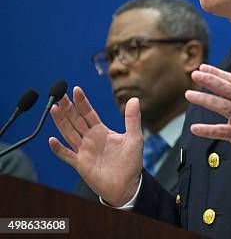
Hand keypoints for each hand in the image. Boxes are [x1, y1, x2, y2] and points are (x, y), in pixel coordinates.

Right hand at [48, 86, 142, 205]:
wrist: (127, 185)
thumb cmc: (131, 162)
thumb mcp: (134, 137)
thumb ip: (132, 119)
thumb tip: (134, 99)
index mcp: (101, 131)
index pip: (88, 113)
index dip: (82, 102)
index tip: (76, 89)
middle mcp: (90, 139)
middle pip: (75, 120)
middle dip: (67, 107)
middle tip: (59, 94)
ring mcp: (84, 151)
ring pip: (69, 133)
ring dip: (61, 121)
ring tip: (53, 108)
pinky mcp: (81, 164)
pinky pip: (67, 155)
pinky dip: (59, 149)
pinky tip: (52, 140)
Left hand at [187, 63, 230, 166]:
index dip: (217, 73)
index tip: (203, 68)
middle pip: (228, 89)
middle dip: (211, 81)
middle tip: (196, 75)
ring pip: (224, 106)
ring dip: (206, 100)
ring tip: (190, 95)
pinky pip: (222, 131)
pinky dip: (208, 130)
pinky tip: (195, 128)